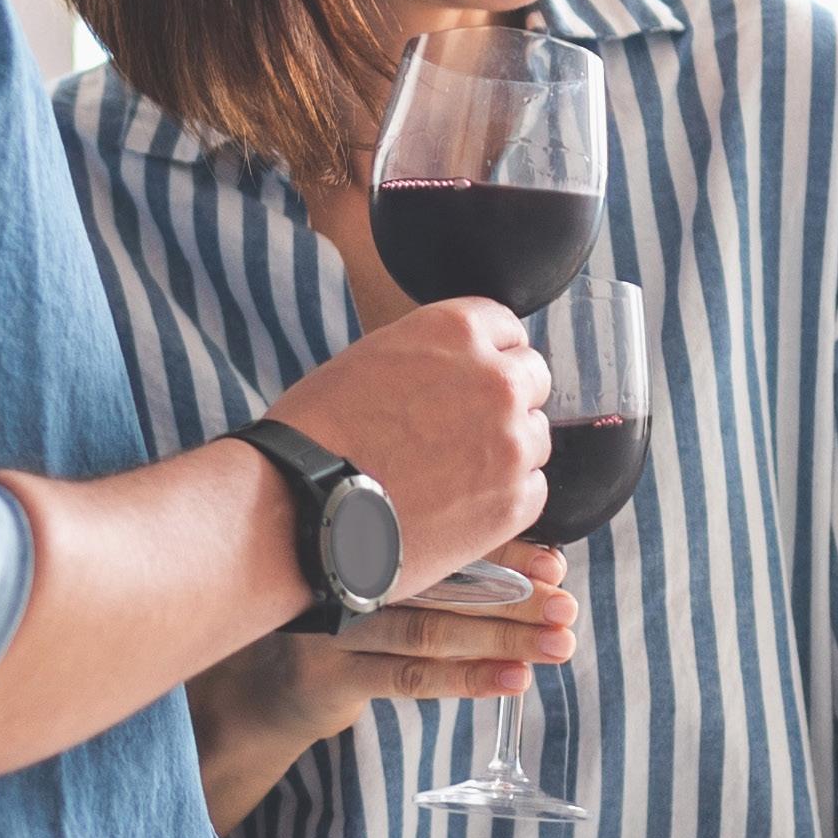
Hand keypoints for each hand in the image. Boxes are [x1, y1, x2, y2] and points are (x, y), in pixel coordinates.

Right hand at [267, 301, 550, 592]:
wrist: (301, 507)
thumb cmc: (319, 433)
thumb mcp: (374, 358)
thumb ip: (433, 356)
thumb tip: (459, 370)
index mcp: (458, 330)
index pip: (509, 330)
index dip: (487, 358)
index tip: (470, 383)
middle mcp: (497, 379)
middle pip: (531, 380)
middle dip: (502, 402)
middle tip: (459, 433)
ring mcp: (511, 443)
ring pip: (535, 437)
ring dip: (505, 451)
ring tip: (451, 476)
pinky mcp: (514, 502)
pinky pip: (532, 490)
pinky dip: (503, 499)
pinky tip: (458, 507)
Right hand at [272, 543, 577, 743]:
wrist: (266, 684)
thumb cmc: (349, 625)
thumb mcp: (390, 584)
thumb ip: (452, 569)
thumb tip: (548, 569)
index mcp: (371, 540)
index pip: (449, 538)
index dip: (508, 551)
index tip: (556, 566)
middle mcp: (355, 574)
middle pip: (447, 583)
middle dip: (516, 598)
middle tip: (567, 610)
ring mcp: (340, 624)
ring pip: (431, 632)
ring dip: (501, 639)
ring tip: (555, 646)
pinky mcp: (331, 674)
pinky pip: (407, 678)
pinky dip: (465, 679)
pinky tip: (511, 681)